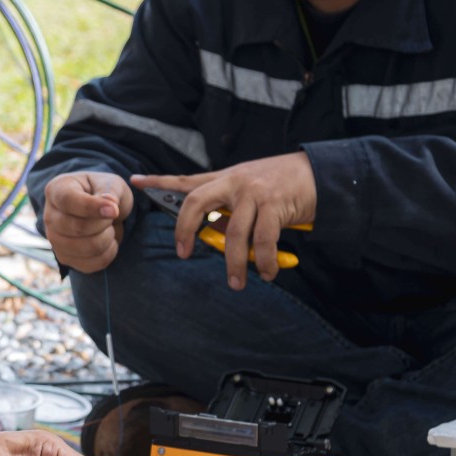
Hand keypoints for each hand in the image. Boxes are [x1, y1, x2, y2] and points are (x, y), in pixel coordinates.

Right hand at [41, 171, 133, 273]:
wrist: (99, 210)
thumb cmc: (102, 192)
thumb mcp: (111, 183)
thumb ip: (111, 191)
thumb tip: (110, 207)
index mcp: (56, 190)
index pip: (68, 201)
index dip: (92, 207)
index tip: (114, 210)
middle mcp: (49, 216)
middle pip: (78, 228)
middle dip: (104, 223)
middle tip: (112, 216)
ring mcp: (54, 240)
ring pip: (87, 248)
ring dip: (108, 238)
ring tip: (109, 227)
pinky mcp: (64, 258)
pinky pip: (92, 263)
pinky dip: (108, 253)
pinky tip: (107, 240)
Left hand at [132, 152, 315, 289]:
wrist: (320, 173)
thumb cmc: (282, 185)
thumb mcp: (250, 189)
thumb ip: (229, 208)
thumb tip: (215, 236)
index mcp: (226, 178)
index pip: (186, 179)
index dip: (159, 182)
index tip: (135, 181)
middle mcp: (235, 181)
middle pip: (196, 202)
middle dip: (185, 230)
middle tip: (183, 254)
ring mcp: (254, 192)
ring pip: (234, 233)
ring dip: (235, 264)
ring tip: (236, 283)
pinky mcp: (275, 204)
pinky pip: (263, 240)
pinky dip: (264, 261)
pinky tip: (267, 272)